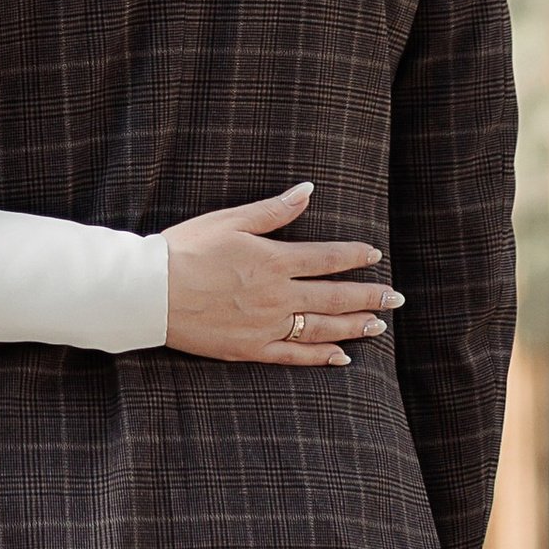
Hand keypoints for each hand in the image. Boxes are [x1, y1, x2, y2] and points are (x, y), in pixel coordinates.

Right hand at [160, 182, 401, 365]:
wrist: (152, 292)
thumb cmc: (186, 249)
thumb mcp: (229, 221)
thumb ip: (272, 210)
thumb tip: (307, 191)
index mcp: (272, 261)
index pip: (325, 258)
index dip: (353, 255)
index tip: (376, 255)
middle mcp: (277, 296)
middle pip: (333, 296)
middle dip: (368, 296)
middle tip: (396, 298)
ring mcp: (266, 326)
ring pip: (321, 328)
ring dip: (354, 325)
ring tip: (379, 325)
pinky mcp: (251, 348)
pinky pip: (294, 356)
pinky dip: (321, 357)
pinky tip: (342, 357)